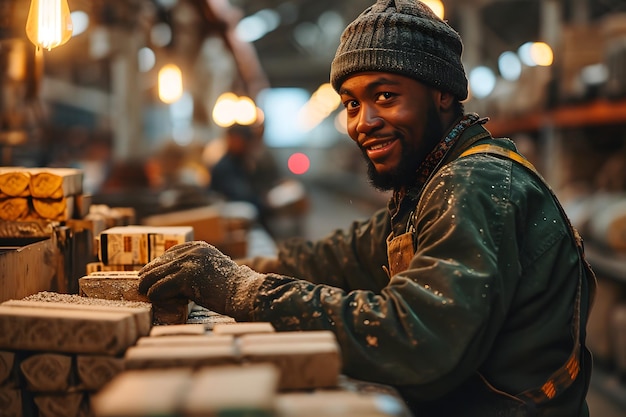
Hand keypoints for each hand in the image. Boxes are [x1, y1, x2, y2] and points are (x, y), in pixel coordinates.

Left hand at [138, 241, 264, 319]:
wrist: (242, 292)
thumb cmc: (230, 286)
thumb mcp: (212, 268)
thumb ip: (196, 266)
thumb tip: (174, 277)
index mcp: (198, 246)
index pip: (170, 253)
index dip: (157, 264)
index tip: (149, 272)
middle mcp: (192, 250)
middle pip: (160, 262)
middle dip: (149, 274)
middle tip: (142, 284)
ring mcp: (188, 263)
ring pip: (157, 274)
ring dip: (148, 285)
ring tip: (143, 292)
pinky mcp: (185, 277)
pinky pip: (160, 287)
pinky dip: (155, 294)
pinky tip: (154, 299)